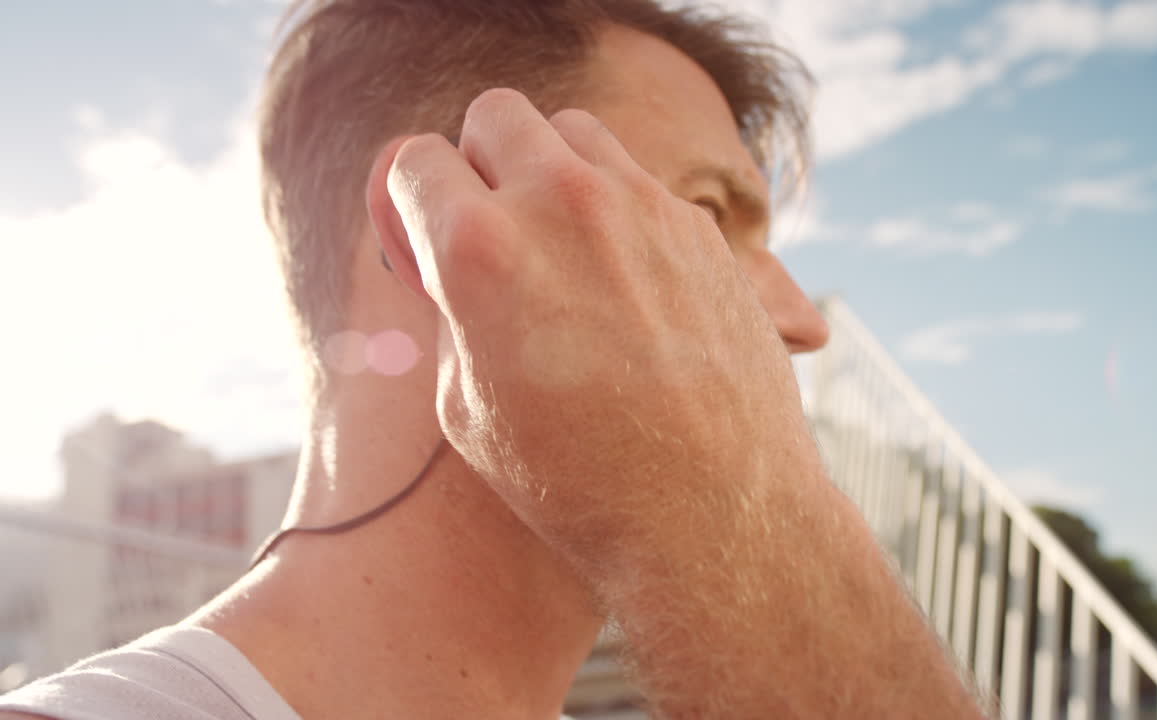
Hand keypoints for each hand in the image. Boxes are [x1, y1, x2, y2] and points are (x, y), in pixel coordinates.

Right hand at [369, 88, 816, 558]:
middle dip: (479, 162)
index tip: (423, 239)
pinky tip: (622, 279)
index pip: (413, 160)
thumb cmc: (575, 481)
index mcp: (479, 249)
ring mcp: (640, 205)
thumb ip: (450, 309)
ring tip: (557, 245)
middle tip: (489, 229)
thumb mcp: (465, 406)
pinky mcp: (699, 227)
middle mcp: (561, 204)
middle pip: (495, 115)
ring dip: (551, 170)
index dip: (409, 204)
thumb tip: (446, 258)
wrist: (711, 514)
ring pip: (573, 131)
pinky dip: (615, 208)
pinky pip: (638, 181)